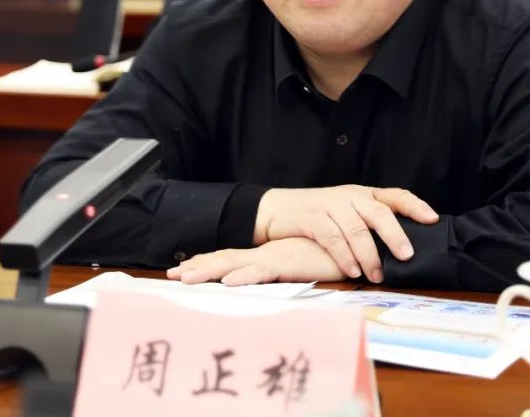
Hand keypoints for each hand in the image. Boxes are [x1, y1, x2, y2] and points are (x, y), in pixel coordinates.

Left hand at [166, 237, 344, 285]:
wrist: (356, 246)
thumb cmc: (334, 258)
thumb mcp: (305, 269)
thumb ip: (290, 274)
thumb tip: (275, 283)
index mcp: (270, 255)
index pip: (232, 258)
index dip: (208, 263)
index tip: (186, 269)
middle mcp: (268, 254)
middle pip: (226, 258)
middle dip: (199, 266)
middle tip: (172, 274)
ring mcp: (276, 256)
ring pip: (236, 264)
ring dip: (210, 271)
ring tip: (186, 279)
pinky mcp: (290, 262)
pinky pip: (263, 270)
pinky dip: (245, 275)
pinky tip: (229, 282)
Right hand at [253, 185, 438, 282]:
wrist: (276, 209)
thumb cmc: (318, 216)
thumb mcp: (346, 211)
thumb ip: (368, 223)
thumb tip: (400, 249)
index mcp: (363, 194)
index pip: (396, 195)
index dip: (415, 206)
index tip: (432, 219)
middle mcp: (351, 196)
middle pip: (379, 213)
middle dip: (395, 235)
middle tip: (406, 256)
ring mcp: (331, 205)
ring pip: (356, 230)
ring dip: (369, 256)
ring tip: (377, 275)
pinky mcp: (313, 218)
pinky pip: (333, 238)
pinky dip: (344, 257)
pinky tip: (352, 272)